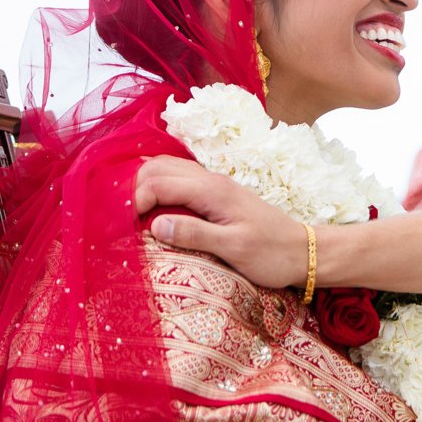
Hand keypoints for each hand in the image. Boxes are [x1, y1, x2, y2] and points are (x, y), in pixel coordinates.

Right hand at [135, 155, 307, 288]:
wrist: (303, 252)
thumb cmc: (271, 254)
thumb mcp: (234, 249)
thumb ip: (195, 234)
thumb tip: (154, 224)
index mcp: (212, 191)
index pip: (157, 182)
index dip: (133, 200)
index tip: (120, 227)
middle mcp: (210, 181)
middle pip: (157, 168)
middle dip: (131, 188)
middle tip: (118, 220)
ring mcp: (213, 186)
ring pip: (166, 169)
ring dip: (143, 185)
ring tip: (129, 215)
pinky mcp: (215, 196)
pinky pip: (178, 181)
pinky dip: (158, 188)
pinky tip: (151, 209)